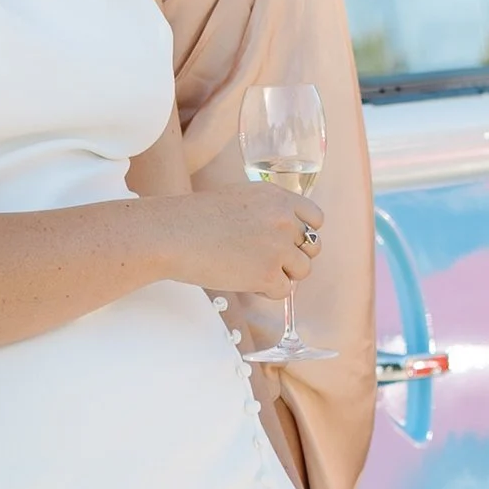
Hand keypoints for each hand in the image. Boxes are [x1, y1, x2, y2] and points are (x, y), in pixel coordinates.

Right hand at [167, 182, 324, 299]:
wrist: (172, 234)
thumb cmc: (194, 219)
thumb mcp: (239, 199)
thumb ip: (266, 212)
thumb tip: (283, 235)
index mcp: (277, 197)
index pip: (316, 218)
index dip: (302, 234)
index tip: (285, 242)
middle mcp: (284, 219)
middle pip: (313, 247)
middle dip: (293, 256)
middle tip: (265, 260)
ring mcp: (279, 247)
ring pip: (302, 270)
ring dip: (280, 275)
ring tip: (250, 271)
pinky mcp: (269, 274)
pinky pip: (284, 291)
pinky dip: (266, 291)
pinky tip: (243, 281)